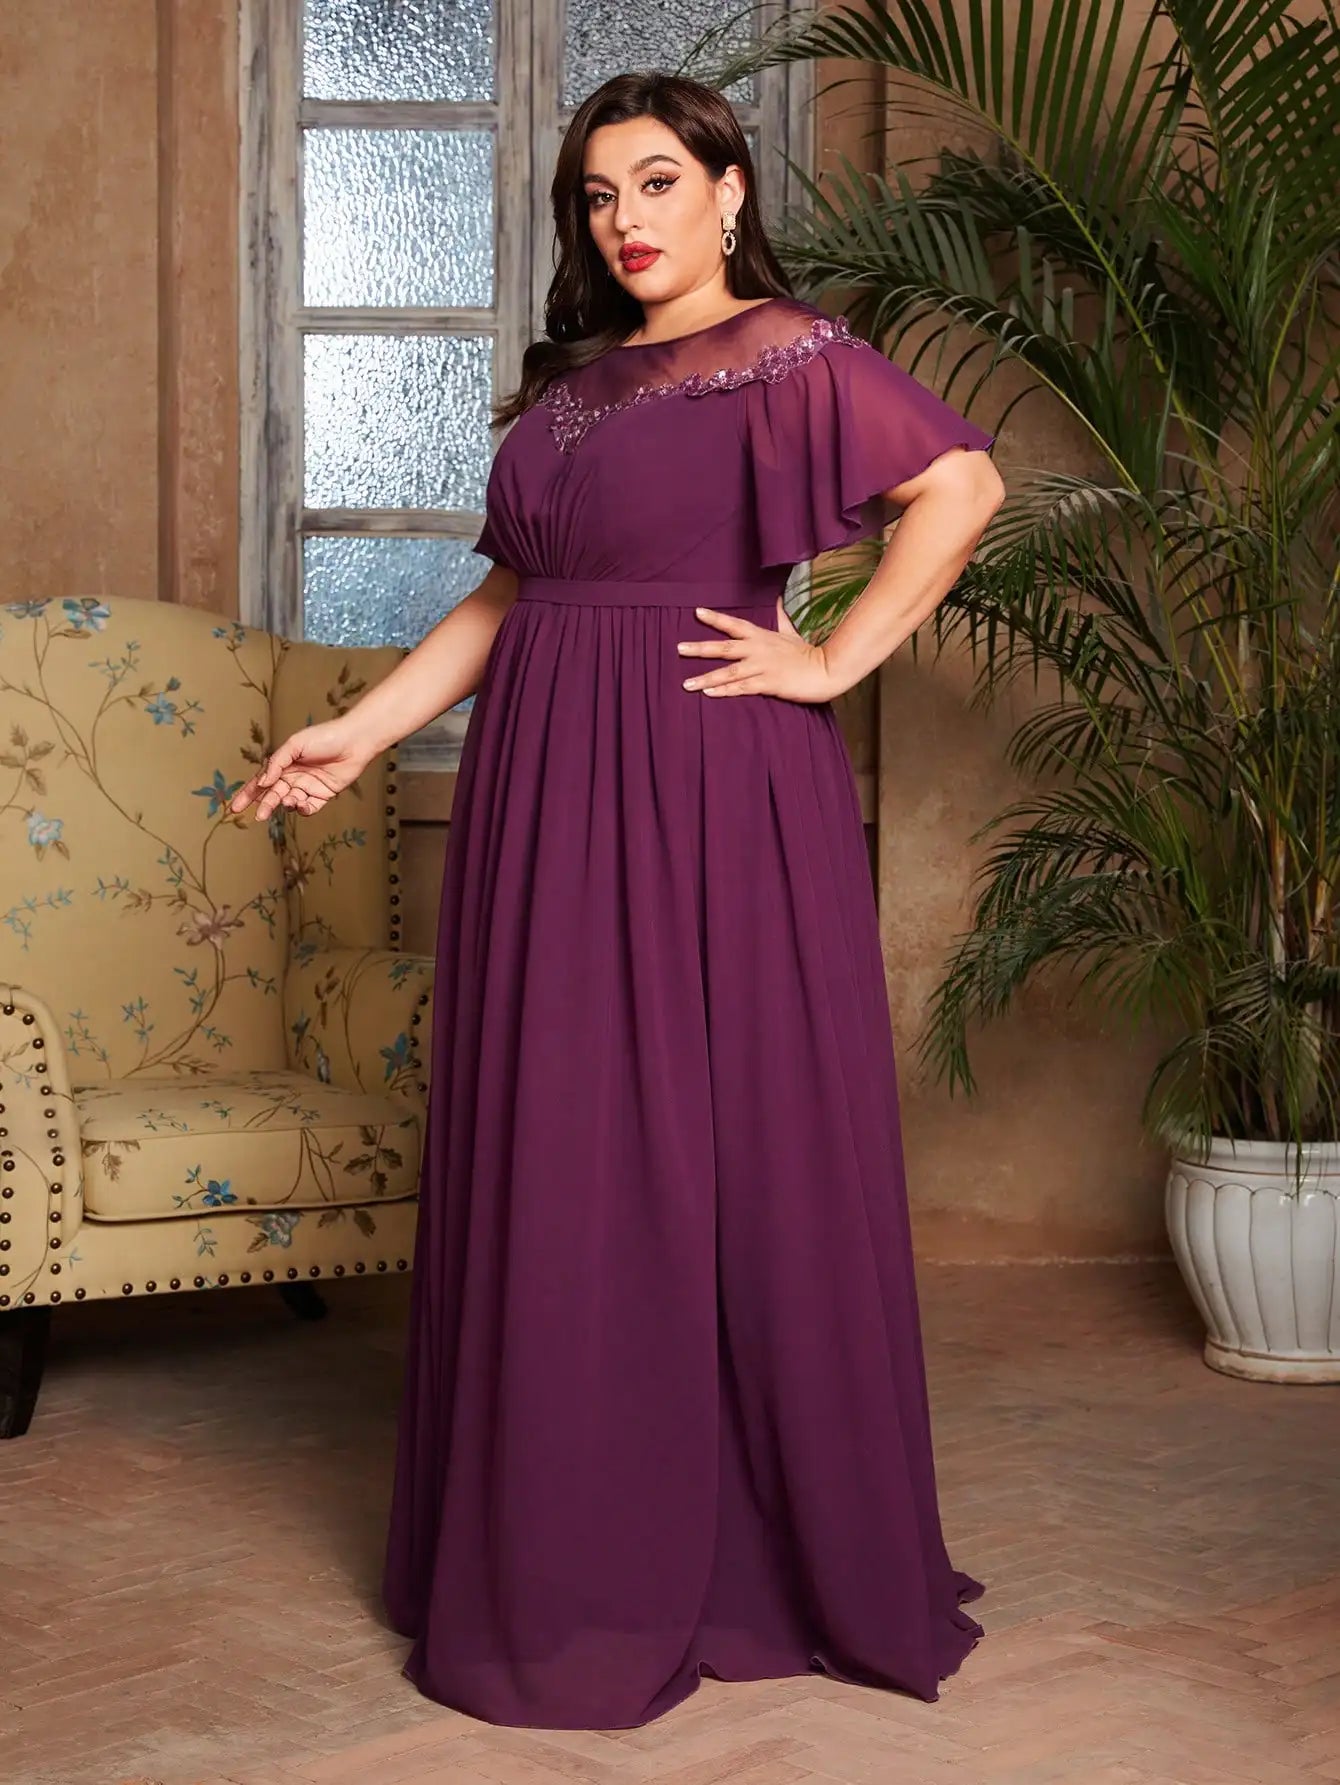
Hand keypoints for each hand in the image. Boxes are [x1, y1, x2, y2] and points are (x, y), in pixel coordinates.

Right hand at [229, 717, 375, 821]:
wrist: (354, 742)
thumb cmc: (324, 737)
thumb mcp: (294, 745)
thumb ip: (277, 763)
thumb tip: (263, 782)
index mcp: (283, 764)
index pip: (261, 782)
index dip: (247, 795)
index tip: (235, 808)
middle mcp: (293, 777)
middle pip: (273, 795)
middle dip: (265, 805)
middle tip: (260, 816)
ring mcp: (308, 787)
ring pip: (290, 802)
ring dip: (285, 804)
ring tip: (288, 800)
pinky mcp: (323, 795)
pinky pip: (309, 808)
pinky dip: (303, 809)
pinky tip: (302, 803)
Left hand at [677, 596, 840, 703]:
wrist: (826, 669)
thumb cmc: (807, 653)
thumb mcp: (791, 632)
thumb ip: (780, 618)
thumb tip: (778, 599)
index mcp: (762, 636)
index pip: (734, 624)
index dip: (715, 618)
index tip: (696, 612)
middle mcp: (758, 649)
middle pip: (724, 647)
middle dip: (700, 648)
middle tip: (679, 648)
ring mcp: (762, 667)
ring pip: (728, 672)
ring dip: (706, 677)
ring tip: (686, 683)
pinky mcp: (768, 684)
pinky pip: (741, 688)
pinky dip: (724, 691)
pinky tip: (708, 694)